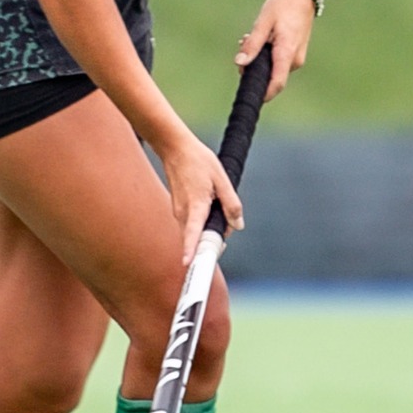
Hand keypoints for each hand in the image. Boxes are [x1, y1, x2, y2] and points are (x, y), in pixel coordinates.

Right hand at [150, 124, 242, 261]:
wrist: (175, 148)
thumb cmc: (198, 160)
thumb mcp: (222, 178)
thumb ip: (231, 203)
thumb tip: (237, 224)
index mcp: (196, 205)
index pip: (193, 233)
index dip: (191, 250)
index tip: (188, 264)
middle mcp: (183, 212)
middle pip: (199, 239)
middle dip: (215, 239)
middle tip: (229, 222)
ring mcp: (178, 212)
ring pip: (196, 232)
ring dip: (210, 228)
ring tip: (218, 205)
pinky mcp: (178, 210)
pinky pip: (192, 224)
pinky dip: (203, 221)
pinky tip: (209, 202)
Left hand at [236, 0, 314, 102]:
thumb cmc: (283, 6)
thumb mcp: (263, 22)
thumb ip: (252, 44)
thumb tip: (240, 63)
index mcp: (286, 53)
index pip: (276, 83)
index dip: (263, 94)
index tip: (249, 96)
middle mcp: (294, 60)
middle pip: (271, 77)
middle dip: (253, 68)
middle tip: (243, 46)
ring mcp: (296, 58)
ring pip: (273, 68)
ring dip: (258, 59)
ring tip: (249, 38)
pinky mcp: (295, 54)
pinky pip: (278, 62)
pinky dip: (266, 55)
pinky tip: (260, 39)